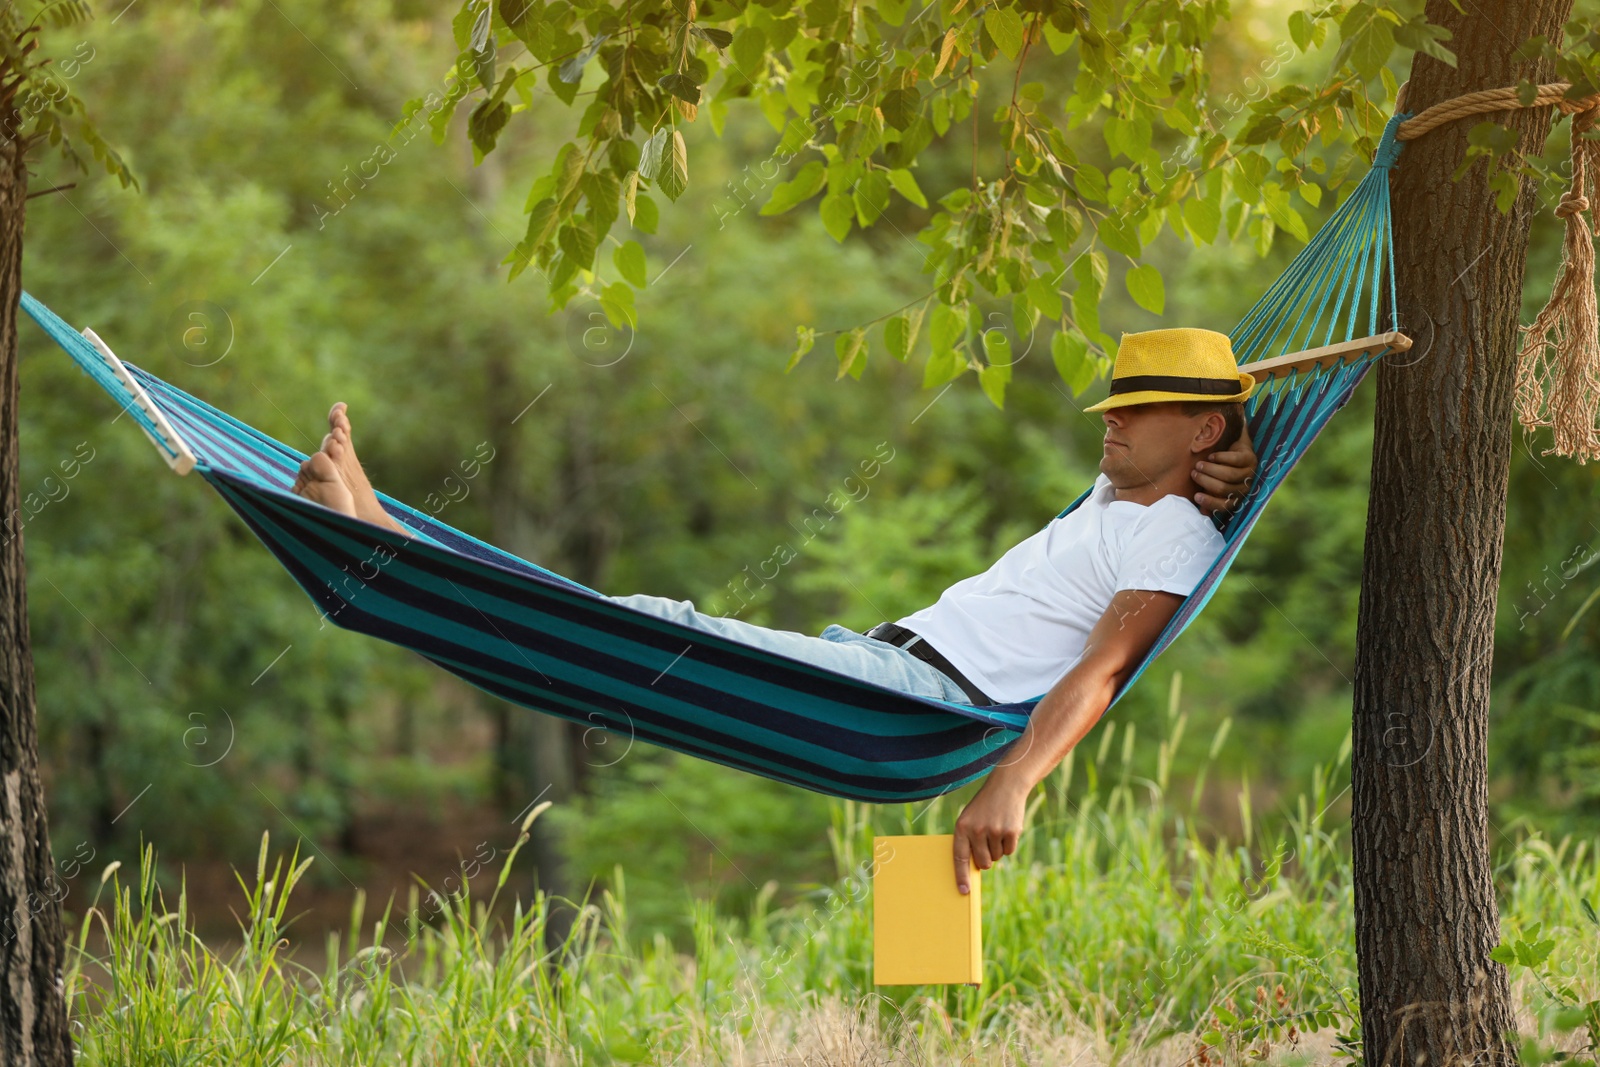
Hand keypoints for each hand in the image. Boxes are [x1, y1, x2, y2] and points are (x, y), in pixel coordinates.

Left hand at [952, 772, 1029, 894]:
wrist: (1006, 787)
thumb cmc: (984, 807)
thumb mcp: (970, 819)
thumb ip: (969, 841)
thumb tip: (974, 868)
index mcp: (962, 827)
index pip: (959, 857)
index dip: (961, 876)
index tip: (963, 891)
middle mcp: (977, 830)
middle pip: (983, 862)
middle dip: (986, 859)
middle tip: (988, 843)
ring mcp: (995, 831)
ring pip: (997, 857)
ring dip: (998, 848)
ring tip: (997, 828)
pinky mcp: (1011, 832)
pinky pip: (1009, 851)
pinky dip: (1009, 844)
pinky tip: (1007, 828)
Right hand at [1193, 419, 1256, 516]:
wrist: (1235, 447)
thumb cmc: (1223, 469)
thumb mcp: (1215, 484)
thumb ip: (1210, 496)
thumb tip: (1202, 513)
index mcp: (1236, 498)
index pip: (1224, 506)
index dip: (1210, 502)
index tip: (1196, 495)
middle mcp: (1244, 488)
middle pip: (1224, 488)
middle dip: (1206, 481)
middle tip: (1194, 473)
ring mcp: (1249, 473)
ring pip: (1229, 475)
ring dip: (1211, 469)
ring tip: (1199, 464)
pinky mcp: (1250, 458)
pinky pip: (1235, 460)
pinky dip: (1221, 458)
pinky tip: (1211, 456)